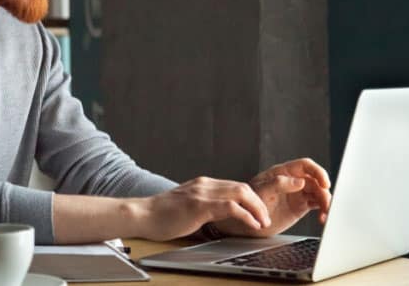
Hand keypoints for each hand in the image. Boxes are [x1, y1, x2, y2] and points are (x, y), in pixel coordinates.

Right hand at [135, 176, 271, 240]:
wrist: (142, 214)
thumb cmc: (161, 215)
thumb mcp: (187, 206)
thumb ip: (203, 206)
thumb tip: (219, 217)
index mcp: (202, 184)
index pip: (235, 186)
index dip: (252, 198)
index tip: (260, 211)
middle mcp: (204, 184)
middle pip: (242, 187)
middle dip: (259, 202)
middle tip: (266, 218)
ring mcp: (202, 193)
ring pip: (240, 193)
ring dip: (257, 208)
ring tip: (263, 222)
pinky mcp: (199, 205)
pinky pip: (230, 207)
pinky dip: (246, 215)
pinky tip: (251, 224)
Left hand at [215, 158, 331, 237]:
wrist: (245, 220)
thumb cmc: (249, 202)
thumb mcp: (261, 191)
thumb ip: (278, 184)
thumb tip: (300, 181)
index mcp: (283, 172)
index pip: (305, 165)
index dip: (317, 172)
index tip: (324, 183)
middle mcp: (292, 181)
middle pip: (316, 181)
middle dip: (324, 192)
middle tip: (326, 205)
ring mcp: (297, 193)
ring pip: (319, 193)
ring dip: (326, 202)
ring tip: (325, 215)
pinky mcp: (301, 205)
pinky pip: (317, 205)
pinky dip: (323, 210)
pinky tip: (322, 218)